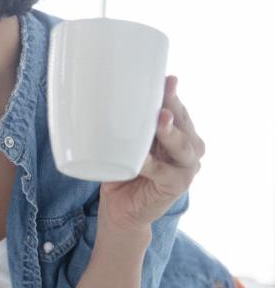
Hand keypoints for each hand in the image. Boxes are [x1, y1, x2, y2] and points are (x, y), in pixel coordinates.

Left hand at [99, 75, 205, 231]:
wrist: (121, 209)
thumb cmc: (122, 170)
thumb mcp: (123, 143)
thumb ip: (123, 124)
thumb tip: (99, 95)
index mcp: (177, 133)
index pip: (178, 108)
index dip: (172, 94)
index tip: (167, 78)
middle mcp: (188, 148)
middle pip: (184, 123)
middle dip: (175, 106)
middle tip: (166, 90)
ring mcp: (186, 168)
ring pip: (182, 146)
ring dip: (171, 133)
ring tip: (160, 119)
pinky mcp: (177, 186)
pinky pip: (164, 173)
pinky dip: (152, 165)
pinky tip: (142, 159)